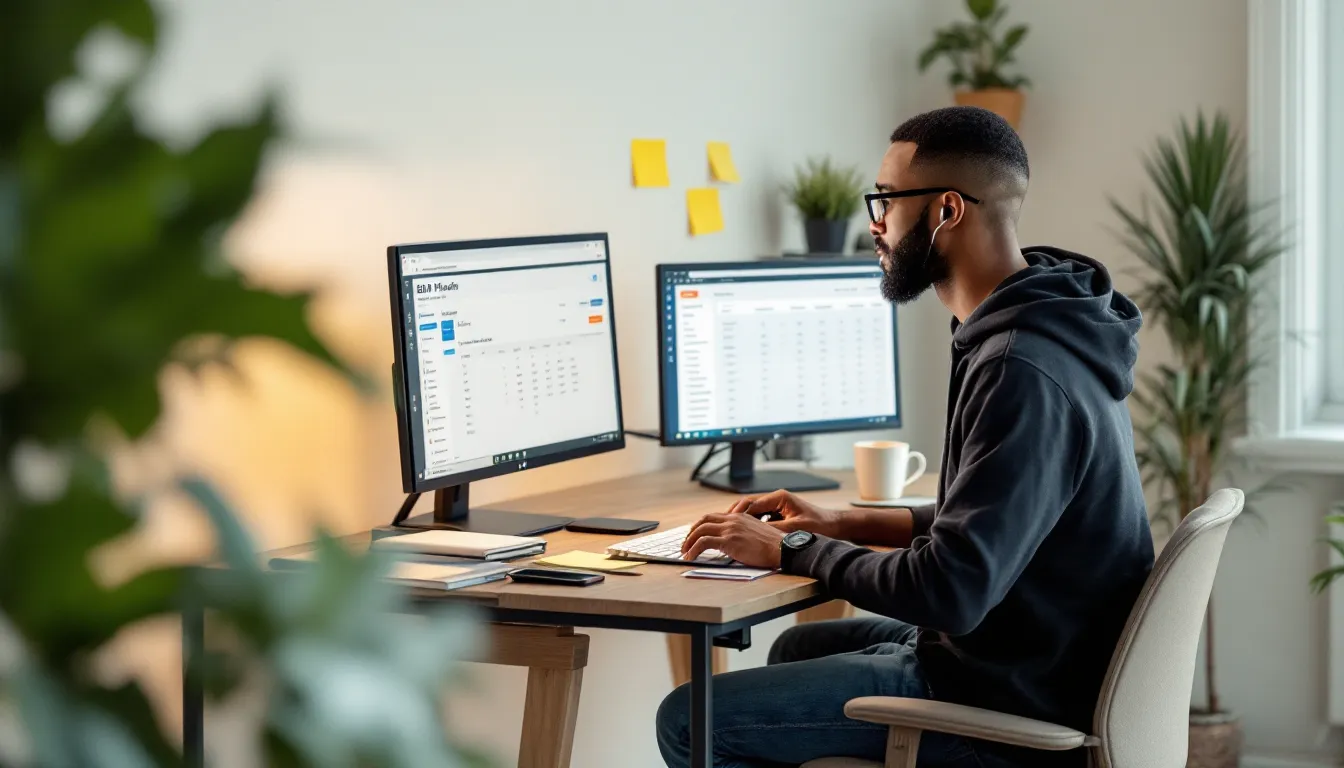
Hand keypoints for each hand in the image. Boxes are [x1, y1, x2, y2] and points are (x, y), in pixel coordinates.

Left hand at [682, 511, 784, 567]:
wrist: (783, 549)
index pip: (714, 516)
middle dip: (692, 532)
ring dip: (689, 541)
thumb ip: (744, 533)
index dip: (701, 525)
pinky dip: (693, 549)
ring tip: (685, 552)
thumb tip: (733, 543)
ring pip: (701, 530)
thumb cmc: (774, 546)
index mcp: (740, 516)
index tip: (695, 534)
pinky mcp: (729, 540)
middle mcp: (733, 519)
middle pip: (704, 520)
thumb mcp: (757, 533)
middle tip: (686, 543)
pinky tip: (690, 557)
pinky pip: (703, 543)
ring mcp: (730, 529)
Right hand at [727, 490, 843, 538]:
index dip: (737, 514)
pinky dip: (750, 524)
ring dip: (741, 520)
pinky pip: (760, 517)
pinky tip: (743, 534)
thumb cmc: (819, 525)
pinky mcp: (779, 514)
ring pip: (752, 511)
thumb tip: (752, 534)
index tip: (726, 523)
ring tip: (727, 530)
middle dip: (734, 515)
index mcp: (779, 498)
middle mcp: (776, 499)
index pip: (751, 503)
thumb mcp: (794, 529)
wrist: (835, 526)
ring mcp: (778, 506)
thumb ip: (773, 530)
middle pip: (748, 504)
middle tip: (720, 525)